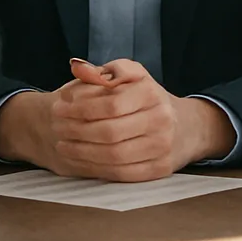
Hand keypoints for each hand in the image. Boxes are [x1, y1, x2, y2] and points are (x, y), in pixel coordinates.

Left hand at [0, 58, 235, 181]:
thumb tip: (76, 68)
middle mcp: (161, 119)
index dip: (80, 107)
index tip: (60, 105)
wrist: (184, 127)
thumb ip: (102, 72)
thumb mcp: (130, 76)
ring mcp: (163, 147)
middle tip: (57, 126)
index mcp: (152, 92)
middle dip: (76, 130)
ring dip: (82, 152)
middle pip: (110, 131)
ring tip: (62, 144)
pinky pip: (123, 173)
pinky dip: (96, 168)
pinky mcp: (160, 169)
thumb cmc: (147, 98)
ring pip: (114, 155)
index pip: (110, 103)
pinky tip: (80, 158)